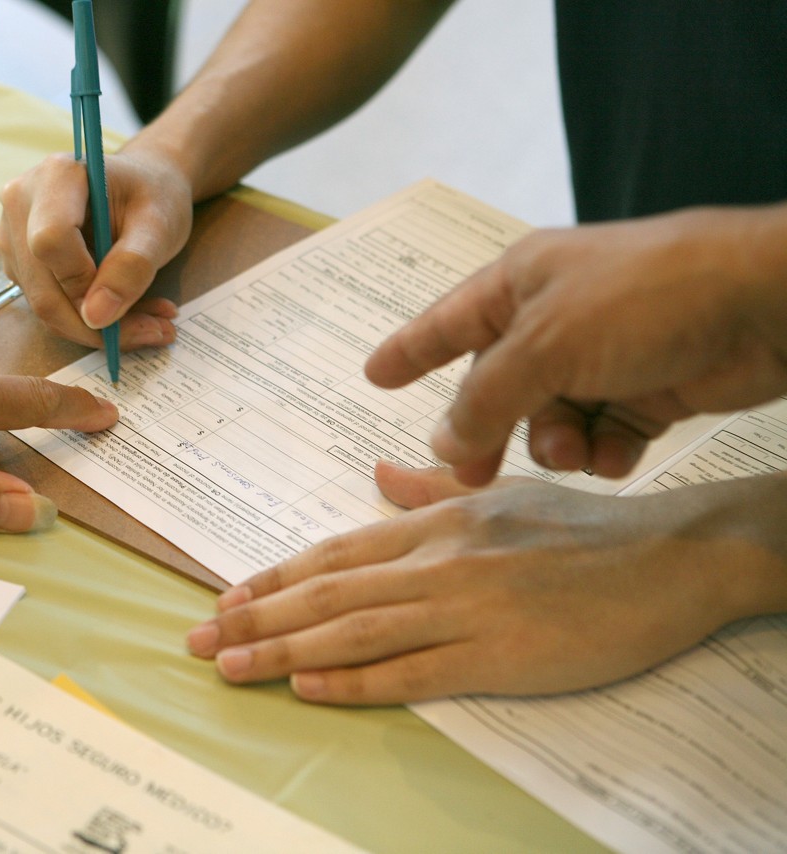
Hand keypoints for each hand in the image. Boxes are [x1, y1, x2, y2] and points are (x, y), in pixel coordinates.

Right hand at [0, 148, 193, 348]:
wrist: (144, 188)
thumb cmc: (154, 195)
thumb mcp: (159, 225)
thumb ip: (132, 266)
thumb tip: (95, 316)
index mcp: (56, 176)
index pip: (50, 241)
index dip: (82, 282)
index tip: (123, 299)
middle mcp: (22, 203)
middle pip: (43, 286)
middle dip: (98, 323)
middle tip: (157, 330)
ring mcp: (14, 235)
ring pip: (44, 304)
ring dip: (99, 327)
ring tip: (154, 322)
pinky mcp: (20, 263)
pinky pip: (47, 305)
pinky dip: (89, 320)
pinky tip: (128, 311)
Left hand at [186, 462, 786, 704]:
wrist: (670, 556)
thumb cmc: (585, 529)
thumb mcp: (501, 497)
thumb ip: (434, 491)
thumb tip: (379, 478)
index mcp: (437, 522)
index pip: (335, 551)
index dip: (273, 576)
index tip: (225, 596)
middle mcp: (437, 561)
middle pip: (326, 592)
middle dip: (255, 616)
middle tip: (199, 639)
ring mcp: (465, 608)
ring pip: (353, 631)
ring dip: (282, 651)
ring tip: (230, 666)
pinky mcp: (498, 657)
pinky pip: (411, 671)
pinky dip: (354, 682)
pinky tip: (309, 688)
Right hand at [364, 205, 786, 484]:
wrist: (764, 306)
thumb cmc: (644, 299)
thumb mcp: (544, 346)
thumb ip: (485, 399)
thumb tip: (443, 442)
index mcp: (520, 284)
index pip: (447, 323)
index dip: (409, 351)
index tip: (374, 376)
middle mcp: (555, 319)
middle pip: (497, 386)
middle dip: (488, 430)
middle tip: (471, 476)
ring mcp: (602, 356)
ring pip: (548, 420)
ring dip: (556, 445)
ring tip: (574, 449)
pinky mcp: (647, 391)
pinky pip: (601, 435)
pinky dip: (605, 452)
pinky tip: (618, 452)